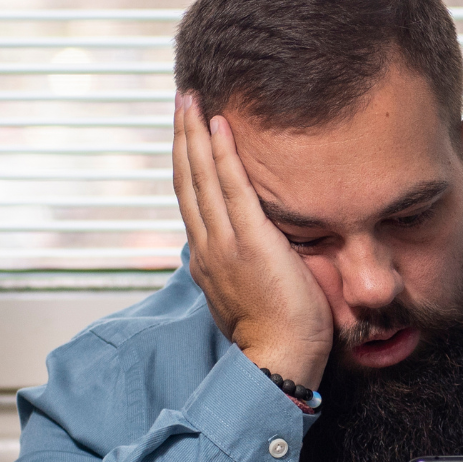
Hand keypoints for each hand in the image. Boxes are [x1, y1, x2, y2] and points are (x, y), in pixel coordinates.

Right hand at [172, 93, 332, 389]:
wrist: (279, 363)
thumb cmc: (279, 337)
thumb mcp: (253, 295)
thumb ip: (247, 267)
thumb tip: (256, 250)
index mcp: (207, 259)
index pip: (192, 200)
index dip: (187, 162)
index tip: (186, 132)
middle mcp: (207, 247)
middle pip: (187, 180)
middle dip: (182, 137)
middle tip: (182, 99)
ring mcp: (224, 243)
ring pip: (200, 177)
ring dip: (195, 134)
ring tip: (192, 99)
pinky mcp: (249, 241)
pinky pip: (232, 187)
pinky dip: (223, 154)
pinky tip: (220, 125)